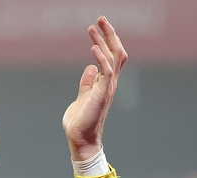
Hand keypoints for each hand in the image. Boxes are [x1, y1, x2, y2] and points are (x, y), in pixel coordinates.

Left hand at [62, 16, 127, 160]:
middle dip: (109, 34)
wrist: (81, 140)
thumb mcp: (82, 97)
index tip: (98, 26)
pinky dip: (101, 58)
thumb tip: (89, 68)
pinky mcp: (102, 94)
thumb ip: (87, 83)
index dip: (107, 40)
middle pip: (116, 52)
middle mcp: (110, 83)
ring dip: (104, 41)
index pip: (112, 56)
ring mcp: (107, 88)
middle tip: (101, 18)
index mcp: (105, 83)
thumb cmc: (81, 123)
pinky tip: (93, 48)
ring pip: (113, 58)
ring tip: (94, 27)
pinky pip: (106, 72)